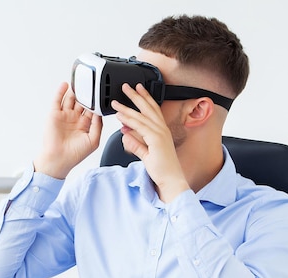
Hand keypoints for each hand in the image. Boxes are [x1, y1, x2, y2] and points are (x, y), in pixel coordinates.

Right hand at [34, 82, 102, 178]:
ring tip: (79, 81)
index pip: (92, 109)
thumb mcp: (93, 140)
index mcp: (84, 125)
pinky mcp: (54, 115)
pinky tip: (65, 85)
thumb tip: (100, 112)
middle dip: (86, 94)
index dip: (96, 102)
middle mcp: (74, 119)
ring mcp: (64, 116)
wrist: (59, 159)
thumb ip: (98, 125)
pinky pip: (57, 100)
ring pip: (70, 99)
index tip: (101, 94)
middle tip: (91, 84)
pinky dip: (61, 92)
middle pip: (81, 102)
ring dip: (74, 91)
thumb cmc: (75, 154)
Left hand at [112, 83, 189, 201]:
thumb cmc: (163, 170)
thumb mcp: (146, 154)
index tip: (136, 91)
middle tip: (126, 86)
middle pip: (148, 108)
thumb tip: (125, 134)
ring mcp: (160, 134)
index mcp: (161, 131)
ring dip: (127, 107)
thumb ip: (136, 143)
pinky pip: (140, 127)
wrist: (171, 180)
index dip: (144, 98)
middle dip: (136, 96)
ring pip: (141, 116)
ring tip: (116, 101)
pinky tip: (120, 116)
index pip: (152, 110)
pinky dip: (129, 120)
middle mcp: (162, 130)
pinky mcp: (156, 140)